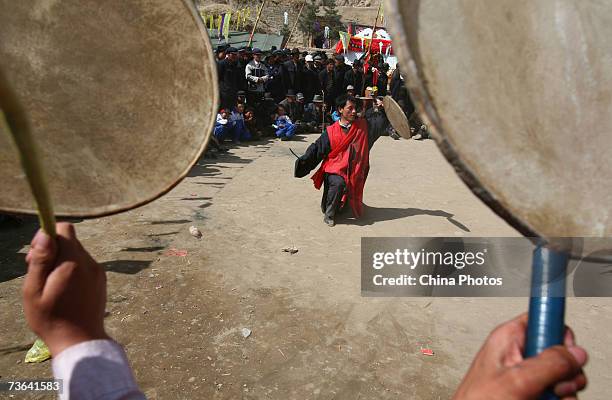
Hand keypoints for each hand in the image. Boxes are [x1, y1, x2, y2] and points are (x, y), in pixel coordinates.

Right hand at [23, 223, 108, 355]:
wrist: (81, 341)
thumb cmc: (52, 319)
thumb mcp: (34, 291)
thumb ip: (40, 260)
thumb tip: (45, 234)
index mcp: (73, 263)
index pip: (64, 229)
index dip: (47, 236)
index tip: (36, 255)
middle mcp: (90, 263)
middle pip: (70, 241)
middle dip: (52, 250)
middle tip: (39, 273)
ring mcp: (98, 271)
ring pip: (76, 253)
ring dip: (62, 261)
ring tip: (52, 285)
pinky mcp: (101, 279)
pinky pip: (84, 265)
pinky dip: (73, 270)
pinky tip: (64, 290)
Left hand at [453, 314, 586, 399]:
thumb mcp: (517, 379)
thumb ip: (549, 363)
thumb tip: (576, 352)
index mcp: (508, 338)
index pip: (542, 317)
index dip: (557, 331)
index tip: (563, 345)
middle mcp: (518, 353)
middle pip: (560, 351)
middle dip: (565, 371)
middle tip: (553, 385)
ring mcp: (526, 374)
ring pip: (563, 376)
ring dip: (563, 391)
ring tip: (546, 398)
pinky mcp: (532, 391)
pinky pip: (558, 393)